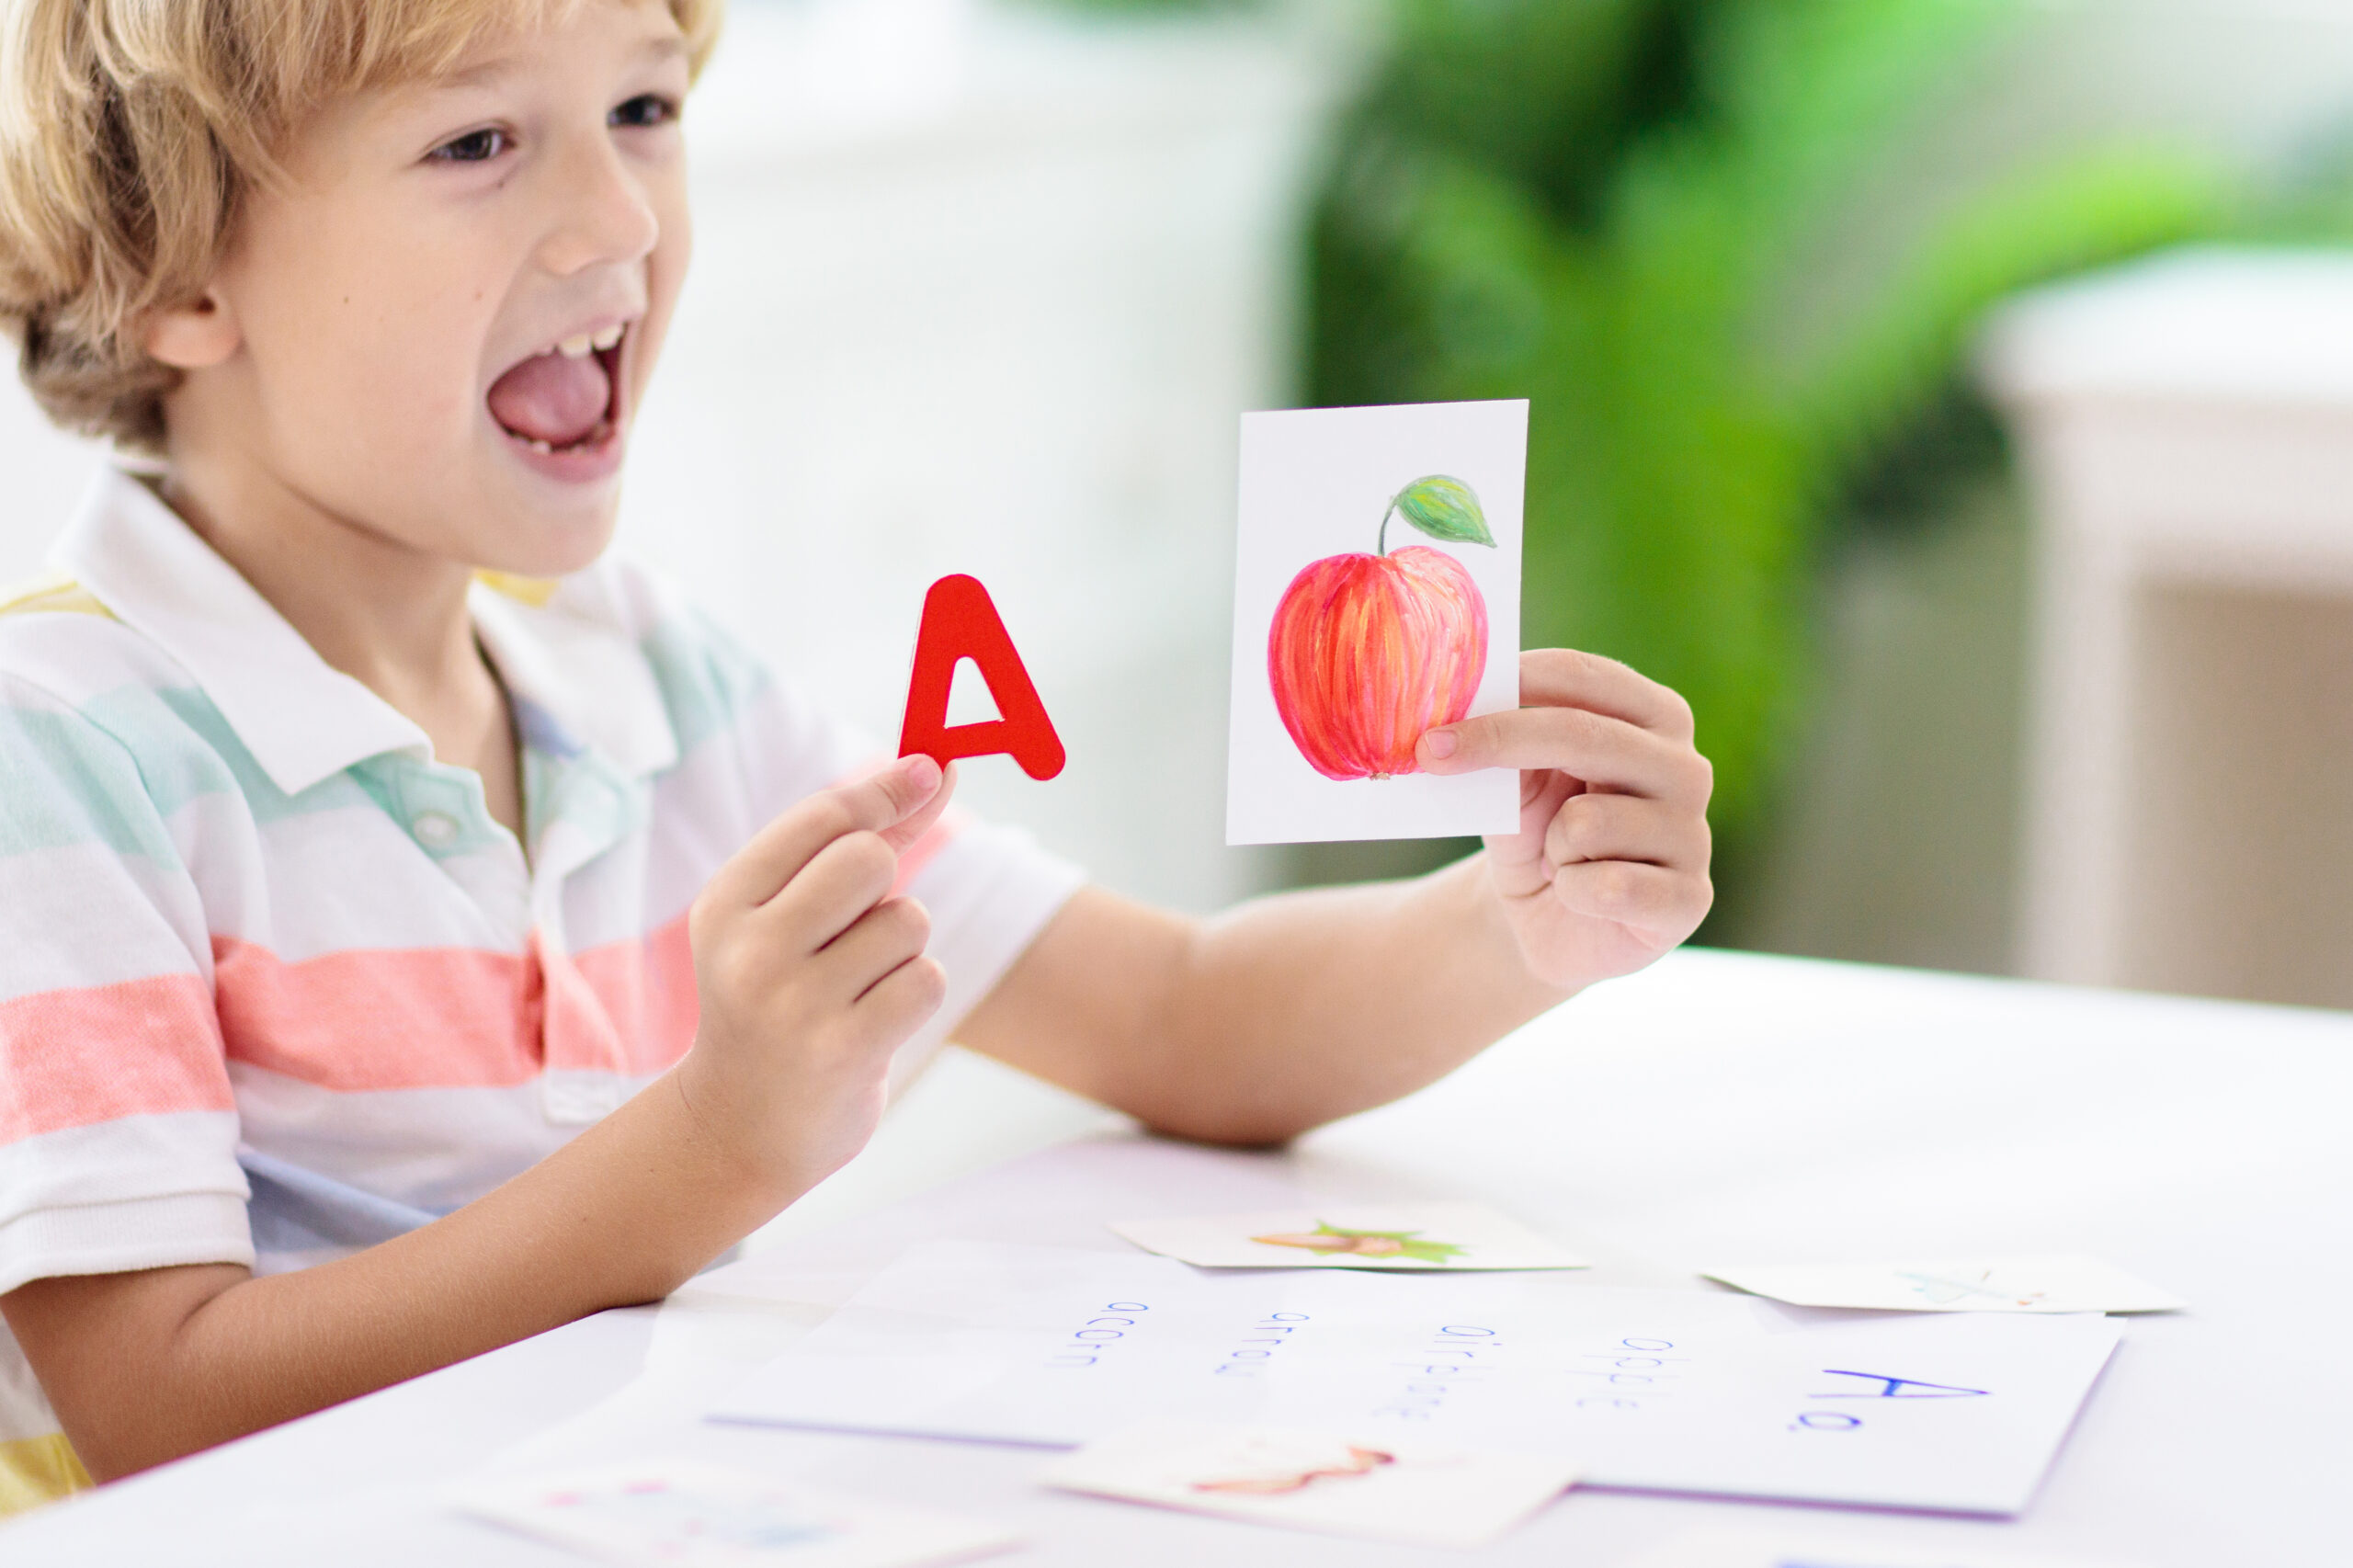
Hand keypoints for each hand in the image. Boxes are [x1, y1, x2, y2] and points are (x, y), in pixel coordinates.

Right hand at [676, 755, 955, 1197]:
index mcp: (726, 904)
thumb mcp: (787, 918)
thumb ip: (858, 841)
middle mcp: (750, 949)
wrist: (738, 1126)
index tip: (931, 768)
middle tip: (857, 929)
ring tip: (855, 990)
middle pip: (868, 858)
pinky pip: (926, 980)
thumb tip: (933, 768)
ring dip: (901, 951)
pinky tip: (873, 1023)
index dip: (884, 788)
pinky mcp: (842, 1051)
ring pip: (907, 922)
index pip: (820, 817)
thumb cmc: (777, 1000)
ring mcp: (794, 1004)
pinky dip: (915, 994)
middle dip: (885, 882)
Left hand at [1416, 650, 1712, 990]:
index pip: (1583, 677)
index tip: (1447, 690)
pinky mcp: (1689, 900)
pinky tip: (1578, 896)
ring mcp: (1693, 835)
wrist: (1554, 923)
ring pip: (1586, 822)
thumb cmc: (1539, 835)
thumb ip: (1504, 747)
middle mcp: (1686, 768)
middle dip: (1498, 741)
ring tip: (1559, 861)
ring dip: (1549, 848)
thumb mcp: (1515, 782)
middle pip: (1583, 734)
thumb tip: (1457, 723)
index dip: (1514, 679)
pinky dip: (1571, 892)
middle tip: (1428, 752)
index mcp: (1655, 717)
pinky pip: (1607, 887)